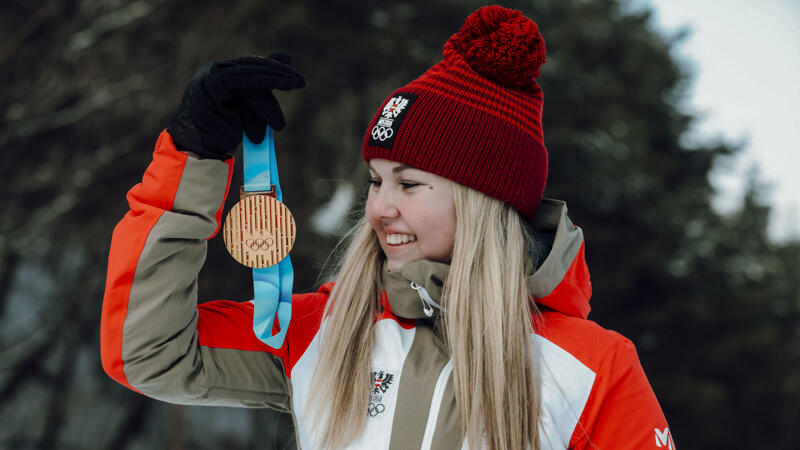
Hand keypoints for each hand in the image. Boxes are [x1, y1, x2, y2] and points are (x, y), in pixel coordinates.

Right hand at [167, 52, 305, 159]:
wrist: (198, 154)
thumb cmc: (222, 136)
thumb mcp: (247, 110)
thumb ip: (262, 90)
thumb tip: (285, 65)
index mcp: (217, 75)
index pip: (250, 68)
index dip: (273, 70)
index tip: (296, 79)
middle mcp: (211, 72)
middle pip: (250, 67)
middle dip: (277, 73)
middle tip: (300, 81)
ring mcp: (208, 77)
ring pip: (247, 75)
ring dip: (271, 86)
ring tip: (290, 94)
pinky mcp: (210, 86)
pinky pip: (240, 80)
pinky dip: (261, 86)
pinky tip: (279, 90)